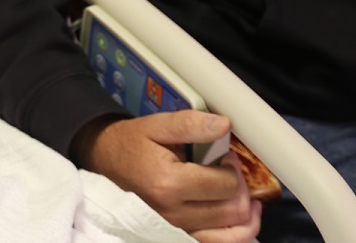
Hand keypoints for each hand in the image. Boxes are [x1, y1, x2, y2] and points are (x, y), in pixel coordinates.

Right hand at [76, 111, 260, 242]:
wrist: (110, 161)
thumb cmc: (135, 142)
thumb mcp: (158, 125)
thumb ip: (190, 124)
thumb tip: (224, 125)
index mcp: (169, 184)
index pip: (225, 185)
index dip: (233, 167)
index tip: (224, 155)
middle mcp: (173, 213)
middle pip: (232, 211)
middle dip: (240, 188)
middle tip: (228, 170)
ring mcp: (176, 228)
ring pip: (233, 234)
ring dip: (246, 214)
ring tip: (241, 194)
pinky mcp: (179, 235)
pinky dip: (237, 233)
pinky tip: (240, 216)